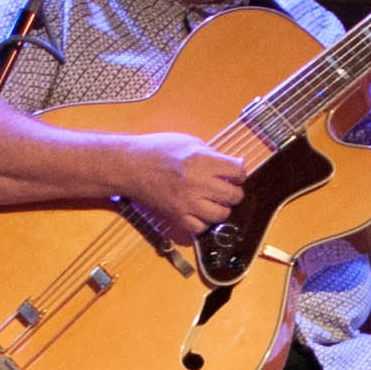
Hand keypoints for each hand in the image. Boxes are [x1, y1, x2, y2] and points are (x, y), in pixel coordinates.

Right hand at [105, 132, 247, 237]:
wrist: (131, 166)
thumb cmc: (157, 150)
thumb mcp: (189, 142)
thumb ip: (213, 154)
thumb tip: (236, 164)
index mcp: (202, 161)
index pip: (238, 172)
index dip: (239, 173)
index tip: (235, 174)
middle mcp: (198, 183)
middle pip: (234, 196)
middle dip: (235, 192)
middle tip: (228, 188)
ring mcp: (188, 202)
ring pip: (221, 214)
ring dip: (222, 208)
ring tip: (215, 201)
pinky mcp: (177, 216)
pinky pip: (200, 227)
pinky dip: (204, 221)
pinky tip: (200, 211)